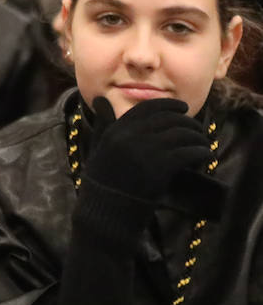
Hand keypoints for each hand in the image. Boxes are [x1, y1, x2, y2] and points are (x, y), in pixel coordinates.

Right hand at [83, 96, 209, 209]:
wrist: (106, 207)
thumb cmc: (103, 176)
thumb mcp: (99, 144)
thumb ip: (103, 121)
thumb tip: (100, 98)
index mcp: (117, 128)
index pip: (149, 107)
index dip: (169, 105)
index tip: (183, 107)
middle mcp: (131, 136)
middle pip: (169, 119)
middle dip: (188, 121)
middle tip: (197, 128)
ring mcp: (146, 151)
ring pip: (182, 134)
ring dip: (197, 137)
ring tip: (202, 143)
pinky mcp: (160, 168)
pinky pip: (188, 152)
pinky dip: (200, 151)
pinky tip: (205, 154)